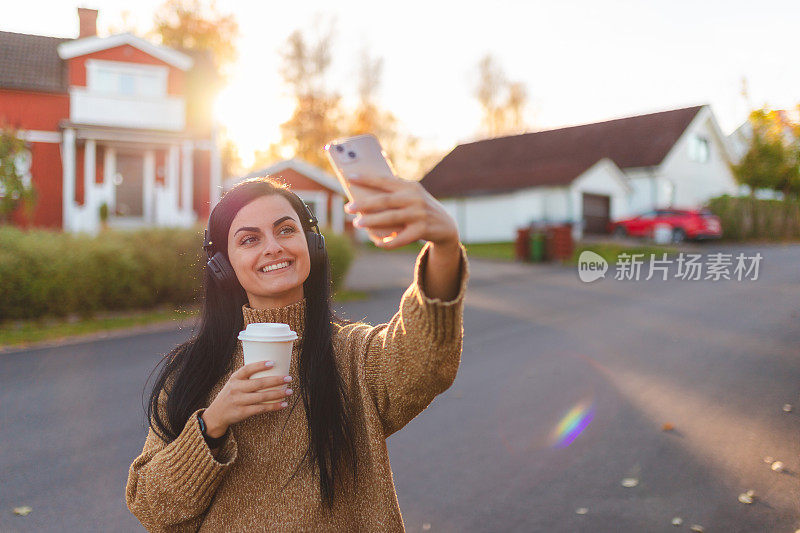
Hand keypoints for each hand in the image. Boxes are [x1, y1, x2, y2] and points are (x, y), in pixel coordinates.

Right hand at [201, 361, 292, 436]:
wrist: (216, 415)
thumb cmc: (230, 395)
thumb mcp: (233, 383)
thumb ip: (247, 377)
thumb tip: (271, 368)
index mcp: (234, 378)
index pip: (247, 369)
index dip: (259, 365)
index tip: (273, 362)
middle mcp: (236, 388)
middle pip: (259, 383)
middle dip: (276, 380)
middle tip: (289, 378)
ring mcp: (239, 401)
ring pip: (262, 397)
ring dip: (278, 394)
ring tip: (289, 391)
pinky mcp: (242, 412)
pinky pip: (261, 409)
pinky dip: (274, 406)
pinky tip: (283, 404)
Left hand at [344, 175, 459, 249]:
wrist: (446, 226)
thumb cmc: (420, 209)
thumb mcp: (412, 197)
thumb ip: (394, 194)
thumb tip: (364, 197)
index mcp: (410, 186)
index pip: (385, 180)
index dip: (367, 178)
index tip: (350, 177)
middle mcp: (415, 198)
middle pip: (385, 200)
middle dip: (364, 204)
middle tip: (348, 208)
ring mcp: (419, 214)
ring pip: (390, 218)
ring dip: (371, 221)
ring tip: (357, 223)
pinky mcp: (423, 230)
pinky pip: (401, 238)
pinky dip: (388, 242)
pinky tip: (378, 242)